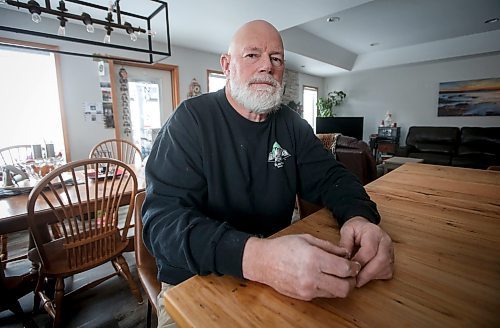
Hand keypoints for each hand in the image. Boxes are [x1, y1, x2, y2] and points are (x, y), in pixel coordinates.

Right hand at [242, 234, 360, 300]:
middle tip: (351, 273)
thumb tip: (345, 253)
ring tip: (337, 276)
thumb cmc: (283, 247)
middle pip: (344, 287)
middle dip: (351, 280)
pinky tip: (324, 278)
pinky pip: (324, 295)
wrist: (263, 262)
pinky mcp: (304, 296)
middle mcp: (312, 276)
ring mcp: (307, 289)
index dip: (354, 267)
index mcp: (314, 258)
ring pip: (336, 294)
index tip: (354, 264)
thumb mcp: (307, 239)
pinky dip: (329, 288)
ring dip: (341, 285)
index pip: (344, 269)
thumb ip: (329, 246)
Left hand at [339, 216, 393, 286]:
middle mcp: (386, 242)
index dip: (359, 262)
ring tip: (358, 278)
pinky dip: (376, 277)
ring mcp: (391, 251)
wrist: (365, 228)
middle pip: (381, 261)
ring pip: (385, 268)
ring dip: (371, 276)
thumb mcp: (346, 231)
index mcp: (374, 232)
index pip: (369, 250)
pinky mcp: (392, 260)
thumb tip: (345, 259)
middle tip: (355, 281)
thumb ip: (345, 244)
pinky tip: (365, 275)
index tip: (348, 269)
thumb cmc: (355, 229)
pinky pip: (387, 272)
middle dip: (367, 274)